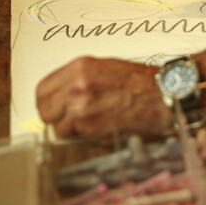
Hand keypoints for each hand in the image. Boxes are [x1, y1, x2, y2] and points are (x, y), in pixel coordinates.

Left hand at [36, 56, 168, 138]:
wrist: (163, 94)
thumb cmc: (141, 82)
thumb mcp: (105, 68)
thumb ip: (79, 80)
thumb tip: (61, 97)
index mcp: (78, 68)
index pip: (42, 90)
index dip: (47, 102)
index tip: (54, 107)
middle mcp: (75, 86)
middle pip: (44, 110)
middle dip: (55, 117)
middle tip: (69, 119)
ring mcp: (80, 107)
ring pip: (57, 127)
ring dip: (70, 129)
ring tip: (91, 123)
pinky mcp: (89, 126)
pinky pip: (74, 136)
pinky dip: (84, 136)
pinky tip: (101, 127)